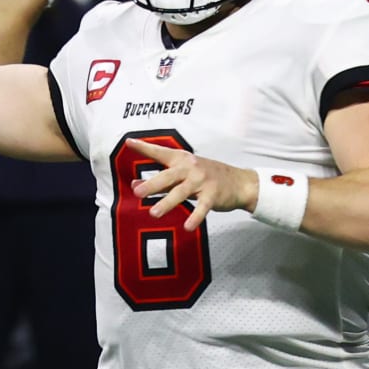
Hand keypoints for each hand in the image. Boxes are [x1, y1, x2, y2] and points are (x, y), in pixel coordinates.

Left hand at [126, 137, 253, 230]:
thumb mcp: (184, 174)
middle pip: (168, 176)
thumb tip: (135, 185)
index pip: (160, 153)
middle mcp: (191, 168)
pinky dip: (195, 217)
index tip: (129, 142)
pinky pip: (202, 208)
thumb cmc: (207, 177)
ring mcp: (202, 181)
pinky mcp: (213, 195)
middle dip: (152, 184)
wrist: (239, 182)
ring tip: (154, 213)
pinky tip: (187, 226)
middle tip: (137, 192)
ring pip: (181, 192)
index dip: (145, 148)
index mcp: (182, 160)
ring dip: (167, 202)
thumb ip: (161, 180)